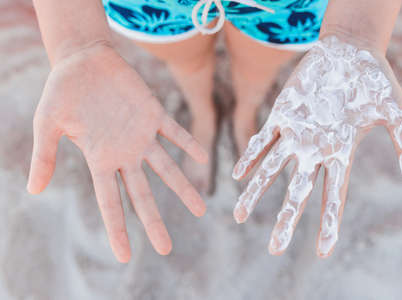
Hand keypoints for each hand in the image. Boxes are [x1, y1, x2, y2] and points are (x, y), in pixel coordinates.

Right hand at [27, 42, 207, 261]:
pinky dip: (188, 143)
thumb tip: (32, 190)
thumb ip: (44, 156)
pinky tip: (203, 157)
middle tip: (166, 249)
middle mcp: (124, 153)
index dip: (117, 229)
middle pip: (142, 194)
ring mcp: (141, 134)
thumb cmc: (63, 91)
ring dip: (183, 187)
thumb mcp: (48, 124)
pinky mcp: (153, 112)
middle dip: (154, 221)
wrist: (84, 59)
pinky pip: (175, 132)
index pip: (110, 202)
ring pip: (166, 168)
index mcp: (100, 159)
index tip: (125, 256)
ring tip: (201, 209)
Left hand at [232, 35, 401, 257]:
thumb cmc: (375, 80)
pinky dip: (250, 156)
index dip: (329, 224)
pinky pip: (262, 140)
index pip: (334, 196)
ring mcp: (295, 134)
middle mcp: (315, 150)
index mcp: (341, 153)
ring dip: (255, 192)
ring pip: (271, 169)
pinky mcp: (280, 114)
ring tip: (238, 216)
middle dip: (286, 220)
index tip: (322, 253)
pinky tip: (238, 174)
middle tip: (275, 250)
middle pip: (298, 192)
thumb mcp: (395, 112)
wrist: (349, 50)